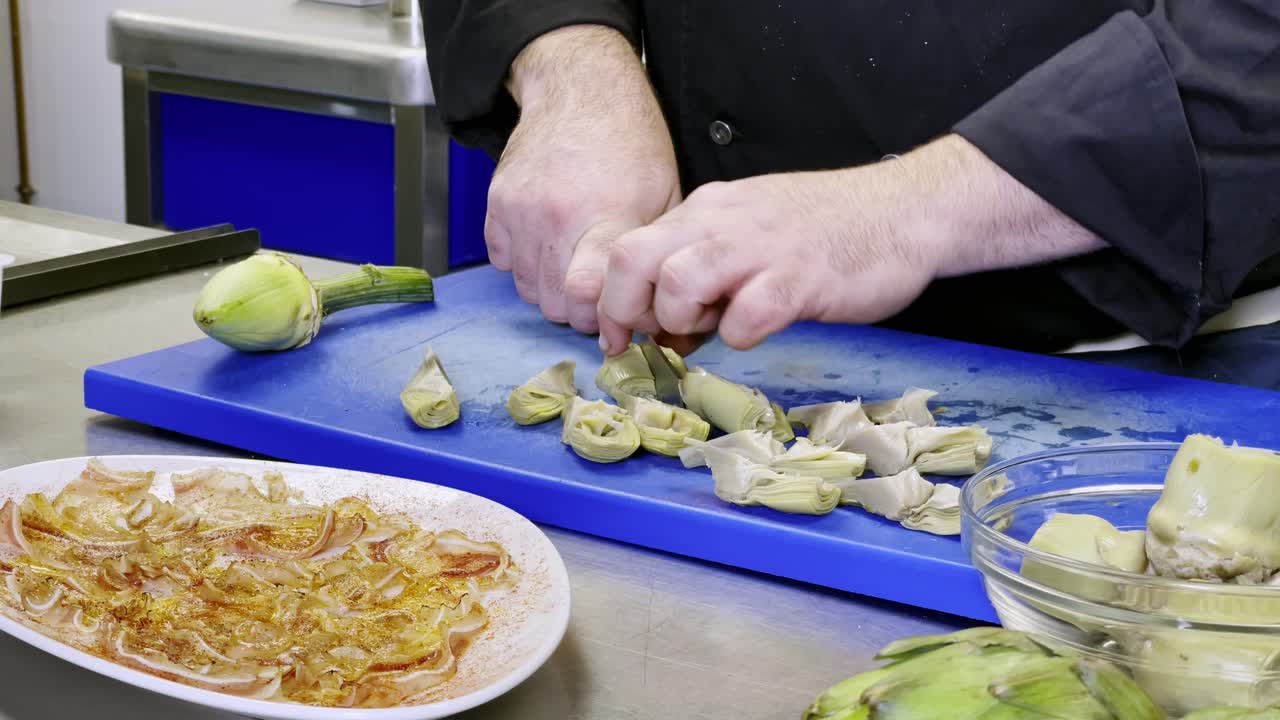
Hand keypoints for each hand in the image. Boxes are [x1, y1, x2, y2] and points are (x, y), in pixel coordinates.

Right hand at [486, 26, 679, 333]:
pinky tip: (549, 242)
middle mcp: (559, 216)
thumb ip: (652, 253)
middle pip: (556, 304)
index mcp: (608, 216)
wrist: (582, 90)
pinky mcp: (498, 203)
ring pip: (528, 290)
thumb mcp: (664, 195)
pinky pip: (504, 263)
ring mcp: (522, 211)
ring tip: (574, 262)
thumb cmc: (631, 142)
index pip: (587, 294)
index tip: (615, 315)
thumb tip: (652, 308)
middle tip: (598, 291)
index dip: (603, 318)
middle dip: (580, 310)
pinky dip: (525, 263)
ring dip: (551, 288)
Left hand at [596, 135, 1108, 351]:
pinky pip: (748, 313)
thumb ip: (703, 270)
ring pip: (678, 280)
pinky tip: (757, 332)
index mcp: (706, 211)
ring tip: (706, 331)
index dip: (610, 299)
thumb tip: (664, 326)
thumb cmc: (825, 231)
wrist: (905, 210)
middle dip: (626, 311)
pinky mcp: (801, 279)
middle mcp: (722, 222)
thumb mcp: (749, 235)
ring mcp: (761, 249)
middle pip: (633, 259)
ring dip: (679, 318)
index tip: (621, 335)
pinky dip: (740, 334)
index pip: (627, 248)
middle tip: (651, 341)